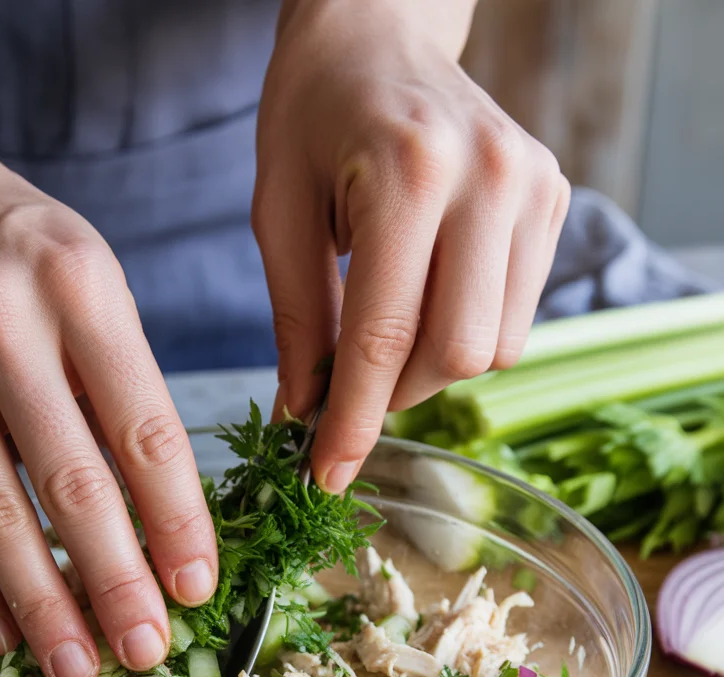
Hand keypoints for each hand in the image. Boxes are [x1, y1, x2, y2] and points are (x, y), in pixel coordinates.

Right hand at [0, 31, 216, 676]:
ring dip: (38, 600)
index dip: (176, 519)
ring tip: (76, 667)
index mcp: (80, 286)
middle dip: (113, 579)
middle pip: (68, 478)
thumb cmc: (30, 256)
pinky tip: (1, 632)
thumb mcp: (100, 289)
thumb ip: (130, 391)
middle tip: (146, 650)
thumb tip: (164, 526)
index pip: (143, 425)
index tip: (199, 586)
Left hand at [254, 0, 570, 491]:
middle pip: (456, 353)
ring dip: (432, 369)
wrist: (379, 30)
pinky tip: (428, 298)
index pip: (384, 334)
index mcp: (407, 172)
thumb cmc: (312, 114)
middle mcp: (488, 177)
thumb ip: (296, 319)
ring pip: (494, 347)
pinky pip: (516, 317)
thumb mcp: (278, 212)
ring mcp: (534, 186)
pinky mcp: (555, 197)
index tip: (325, 475)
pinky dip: (465, 334)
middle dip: (394, 395)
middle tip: (349, 383)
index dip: (353, 420)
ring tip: (387, 332)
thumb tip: (305, 416)